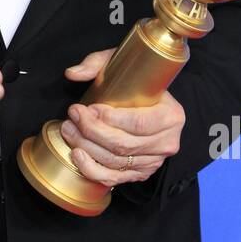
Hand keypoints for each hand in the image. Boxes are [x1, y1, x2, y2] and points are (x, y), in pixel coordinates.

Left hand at [61, 48, 185, 189]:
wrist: (150, 105)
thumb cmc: (137, 85)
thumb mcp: (122, 65)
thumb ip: (97, 63)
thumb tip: (73, 74)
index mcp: (171, 115)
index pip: (138, 123)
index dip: (108, 119)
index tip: (86, 107)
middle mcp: (167, 142)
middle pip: (123, 144)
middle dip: (91, 131)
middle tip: (72, 116)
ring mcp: (154, 161)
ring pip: (115, 161)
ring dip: (86, 147)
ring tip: (69, 130)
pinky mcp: (140, 173)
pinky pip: (114, 178)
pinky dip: (91, 170)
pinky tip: (77, 155)